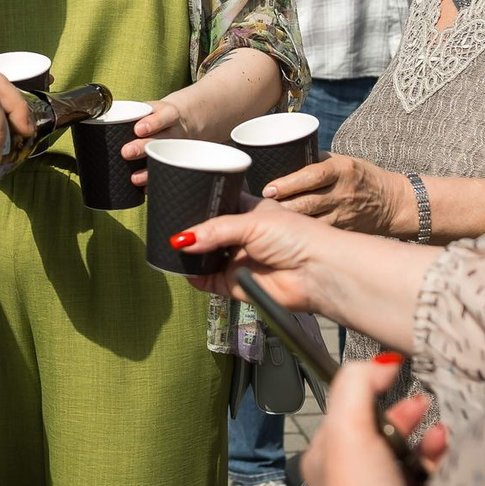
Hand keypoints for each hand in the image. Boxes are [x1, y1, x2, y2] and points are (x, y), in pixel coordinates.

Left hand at [119, 98, 189, 187]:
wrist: (182, 122)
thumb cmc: (156, 115)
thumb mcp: (150, 108)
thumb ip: (130, 113)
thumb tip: (95, 117)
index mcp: (168, 114)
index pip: (165, 116)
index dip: (153, 123)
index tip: (138, 129)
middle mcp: (175, 132)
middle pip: (163, 140)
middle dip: (144, 147)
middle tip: (126, 152)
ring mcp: (176, 149)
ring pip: (166, 160)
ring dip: (149, 170)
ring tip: (134, 178)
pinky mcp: (175, 163)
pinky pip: (167, 175)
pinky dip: (156, 183)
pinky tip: (144, 189)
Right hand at [162, 199, 334, 306]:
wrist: (317, 272)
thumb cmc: (297, 237)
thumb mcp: (252, 222)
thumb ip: (215, 229)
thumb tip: (182, 239)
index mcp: (250, 211)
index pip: (217, 204)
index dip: (198, 204)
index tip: (176, 201)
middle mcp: (243, 236)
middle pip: (207, 232)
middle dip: (189, 232)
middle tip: (167, 227)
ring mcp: (238, 260)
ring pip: (204, 257)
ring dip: (188, 254)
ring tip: (172, 247)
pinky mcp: (236, 284)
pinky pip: (207, 282)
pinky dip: (193, 277)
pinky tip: (182, 269)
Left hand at [266, 154, 410, 233]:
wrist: (392, 202)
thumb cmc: (359, 176)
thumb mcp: (340, 161)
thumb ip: (313, 163)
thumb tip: (277, 162)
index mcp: (341, 170)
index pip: (312, 176)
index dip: (287, 184)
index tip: (267, 190)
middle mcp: (342, 192)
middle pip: (307, 202)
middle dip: (280, 207)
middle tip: (258, 208)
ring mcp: (343, 214)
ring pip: (310, 222)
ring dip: (287, 223)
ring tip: (266, 223)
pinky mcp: (343, 231)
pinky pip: (319, 234)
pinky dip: (301, 235)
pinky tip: (284, 236)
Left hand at [300, 355, 448, 485]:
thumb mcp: (346, 427)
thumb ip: (357, 383)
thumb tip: (382, 363)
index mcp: (326, 461)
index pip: (346, 417)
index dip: (368, 395)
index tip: (391, 380)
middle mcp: (354, 482)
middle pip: (382, 434)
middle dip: (405, 415)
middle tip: (422, 404)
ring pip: (412, 454)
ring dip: (428, 437)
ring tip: (439, 431)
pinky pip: (434, 476)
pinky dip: (443, 462)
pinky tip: (447, 453)